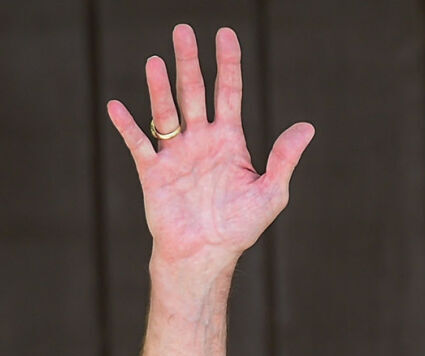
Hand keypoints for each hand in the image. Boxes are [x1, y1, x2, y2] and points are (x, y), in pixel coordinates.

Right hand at [106, 25, 313, 273]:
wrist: (208, 256)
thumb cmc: (240, 227)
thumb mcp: (271, 192)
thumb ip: (285, 158)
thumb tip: (307, 126)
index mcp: (229, 141)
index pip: (228, 93)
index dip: (228, 64)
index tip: (225, 34)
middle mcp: (200, 141)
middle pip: (194, 92)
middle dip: (190, 62)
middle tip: (184, 30)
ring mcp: (176, 154)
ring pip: (166, 111)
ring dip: (160, 87)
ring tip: (157, 61)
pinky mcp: (154, 172)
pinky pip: (139, 144)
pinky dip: (127, 126)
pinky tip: (116, 107)